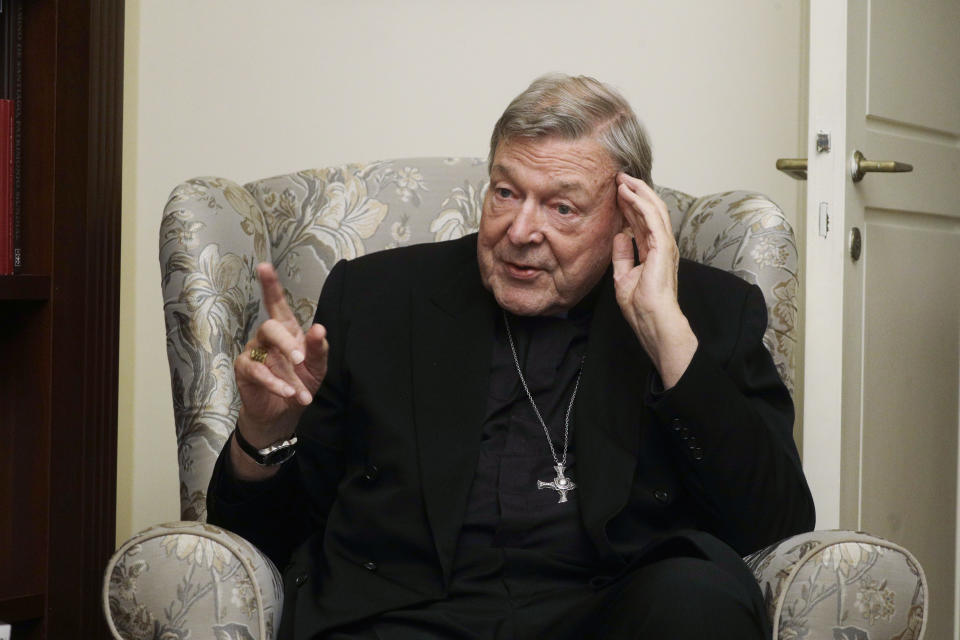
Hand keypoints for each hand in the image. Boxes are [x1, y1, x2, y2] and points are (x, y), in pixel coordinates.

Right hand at [231, 263, 327, 476]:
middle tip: (301, 360)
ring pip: (264, 348)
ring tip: (300, 388)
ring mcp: (254, 352)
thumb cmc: (301, 384)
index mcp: (287, 330)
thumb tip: (319, 328)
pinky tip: (287, 392)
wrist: (284, 414)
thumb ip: (319, 349)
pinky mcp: (245, 370)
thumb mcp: (317, 367)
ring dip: (285, 369)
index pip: (276, 303)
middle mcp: (267, 337)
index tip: (265, 267)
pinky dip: (274, 383)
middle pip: (270, 325)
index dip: (270, 285)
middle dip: (287, 342)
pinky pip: (257, 371)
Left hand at [611, 173, 696, 388]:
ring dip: (638, 192)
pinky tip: (628, 193)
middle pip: (649, 211)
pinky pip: (651, 218)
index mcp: (653, 252)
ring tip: (623, 179)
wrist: (652, 319)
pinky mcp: (663, 246)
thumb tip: (619, 235)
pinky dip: (640, 202)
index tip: (617, 192)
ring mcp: (665, 244)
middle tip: (620, 177)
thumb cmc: (640, 305)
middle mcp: (661, 245)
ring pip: (654, 209)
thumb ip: (622, 254)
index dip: (630, 205)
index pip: (641, 222)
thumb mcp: (623, 275)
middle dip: (635, 192)